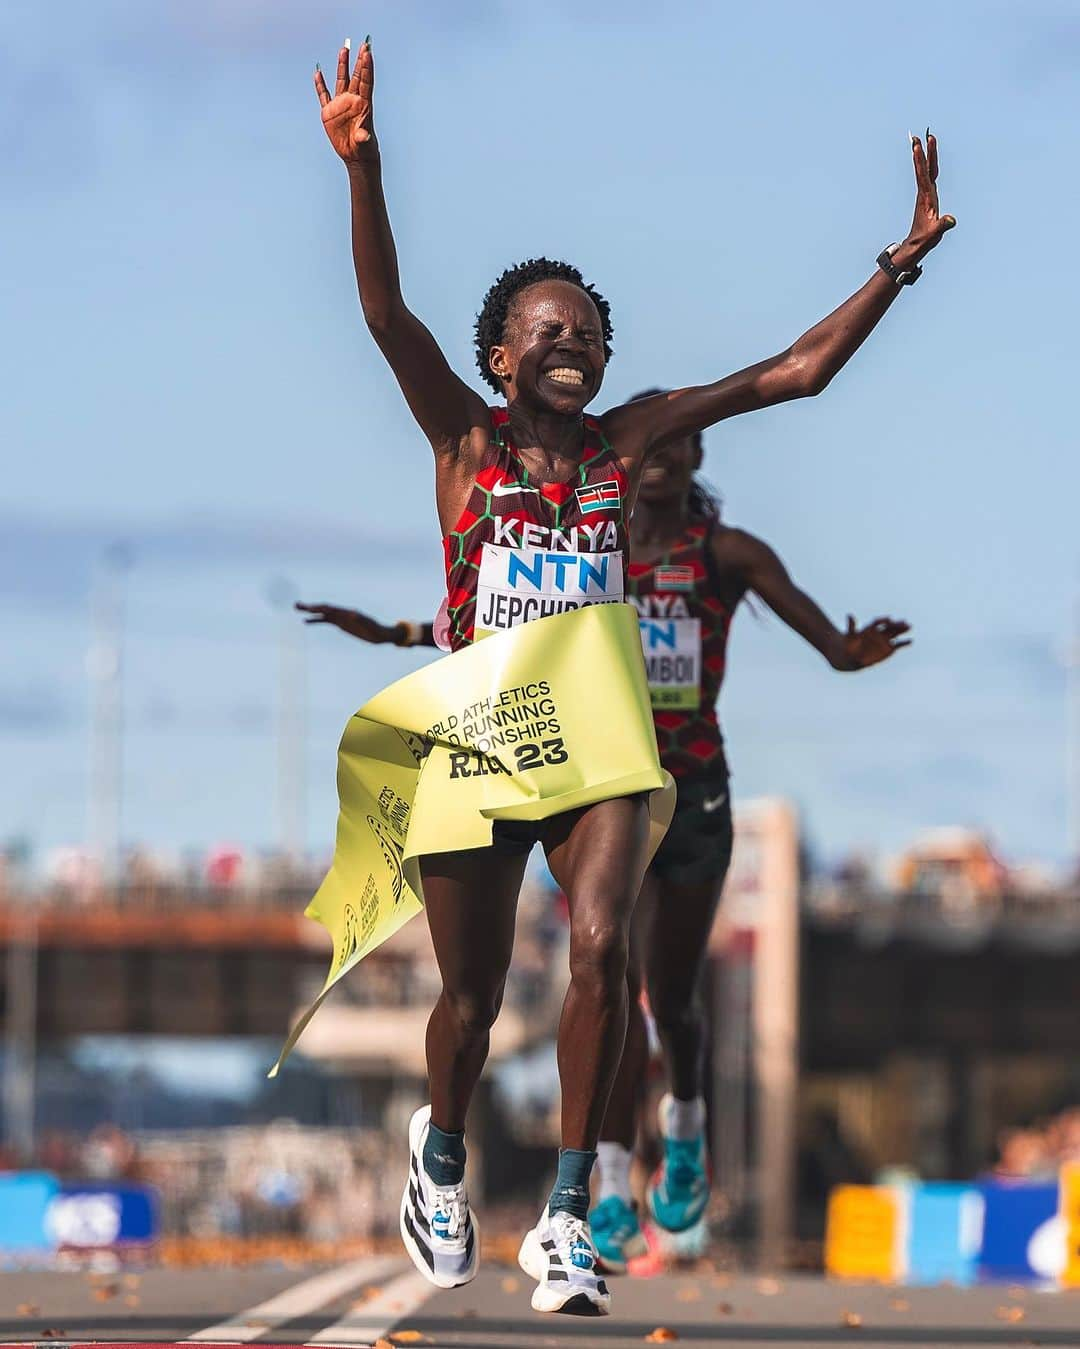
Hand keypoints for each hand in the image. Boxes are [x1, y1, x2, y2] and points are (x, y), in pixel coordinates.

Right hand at [295, 602, 399, 643]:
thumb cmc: (377, 630)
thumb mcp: (370, 625)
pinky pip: (325, 621)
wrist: (381, 635)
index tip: (309, 609)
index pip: (331, 609)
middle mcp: (343, 613)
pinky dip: (316, 620)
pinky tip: (306, 621)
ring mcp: (341, 618)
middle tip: (297, 605)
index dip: (320, 608)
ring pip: (322, 613)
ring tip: (298, 609)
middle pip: (324, 608)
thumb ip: (361, 619)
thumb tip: (352, 613)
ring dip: (310, 611)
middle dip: (310, 607)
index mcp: (348, 612)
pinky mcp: (340, 624)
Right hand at [314, 38, 375, 163]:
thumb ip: (364, 136)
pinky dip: (320, 85)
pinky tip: (318, 72)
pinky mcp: (330, 113)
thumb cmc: (364, 150)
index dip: (366, 67)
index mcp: (363, 105)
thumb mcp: (364, 143)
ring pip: (341, 80)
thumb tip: (364, 135)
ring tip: (344, 49)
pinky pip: (323, 95)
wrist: (355, 157)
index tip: (368, 52)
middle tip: (363, 44)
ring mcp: (341, 105)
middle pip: (356, 76)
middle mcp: (353, 101)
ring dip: (342, 65)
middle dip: (358, 60)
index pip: (365, 82)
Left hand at [837, 615, 911, 670]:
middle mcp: (879, 632)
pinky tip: (910, 641)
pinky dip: (904, 643)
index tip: (888, 620)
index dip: (883, 620)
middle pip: (889, 626)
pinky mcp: (889, 648)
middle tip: (904, 622)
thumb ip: (851, 626)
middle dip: (896, 624)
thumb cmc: (850, 646)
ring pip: (895, 633)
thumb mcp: (849, 636)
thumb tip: (849, 615)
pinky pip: (898, 644)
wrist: (853, 657)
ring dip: (902, 630)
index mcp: (870, 628)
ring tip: (909, 627)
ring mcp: (885, 640)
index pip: (878, 622)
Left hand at [898, 131, 955, 264]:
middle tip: (917, 137)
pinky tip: (930, 160)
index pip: (923, 174)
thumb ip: (942, 225)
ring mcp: (926, 194)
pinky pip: (929, 176)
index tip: (918, 146)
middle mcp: (924, 192)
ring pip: (926, 171)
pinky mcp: (929, 197)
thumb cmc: (925, 239)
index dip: (921, 160)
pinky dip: (929, 166)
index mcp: (925, 197)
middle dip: (921, 152)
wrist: (917, 245)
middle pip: (923, 168)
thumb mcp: (935, 233)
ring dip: (925, 156)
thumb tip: (951, 220)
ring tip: (921, 141)